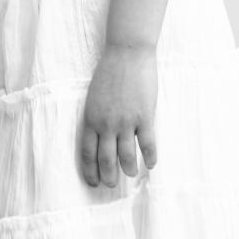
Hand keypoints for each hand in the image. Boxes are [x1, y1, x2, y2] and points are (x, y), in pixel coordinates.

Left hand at [80, 44, 157, 188]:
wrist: (128, 53)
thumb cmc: (110, 71)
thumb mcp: (94, 96)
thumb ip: (96, 117)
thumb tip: (100, 136)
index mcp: (91, 118)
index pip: (87, 153)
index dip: (90, 171)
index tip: (93, 182)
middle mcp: (106, 124)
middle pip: (106, 160)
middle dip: (108, 177)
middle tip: (111, 185)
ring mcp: (126, 121)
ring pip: (126, 157)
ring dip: (128, 170)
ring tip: (131, 174)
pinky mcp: (144, 116)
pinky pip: (147, 144)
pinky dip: (150, 158)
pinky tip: (151, 164)